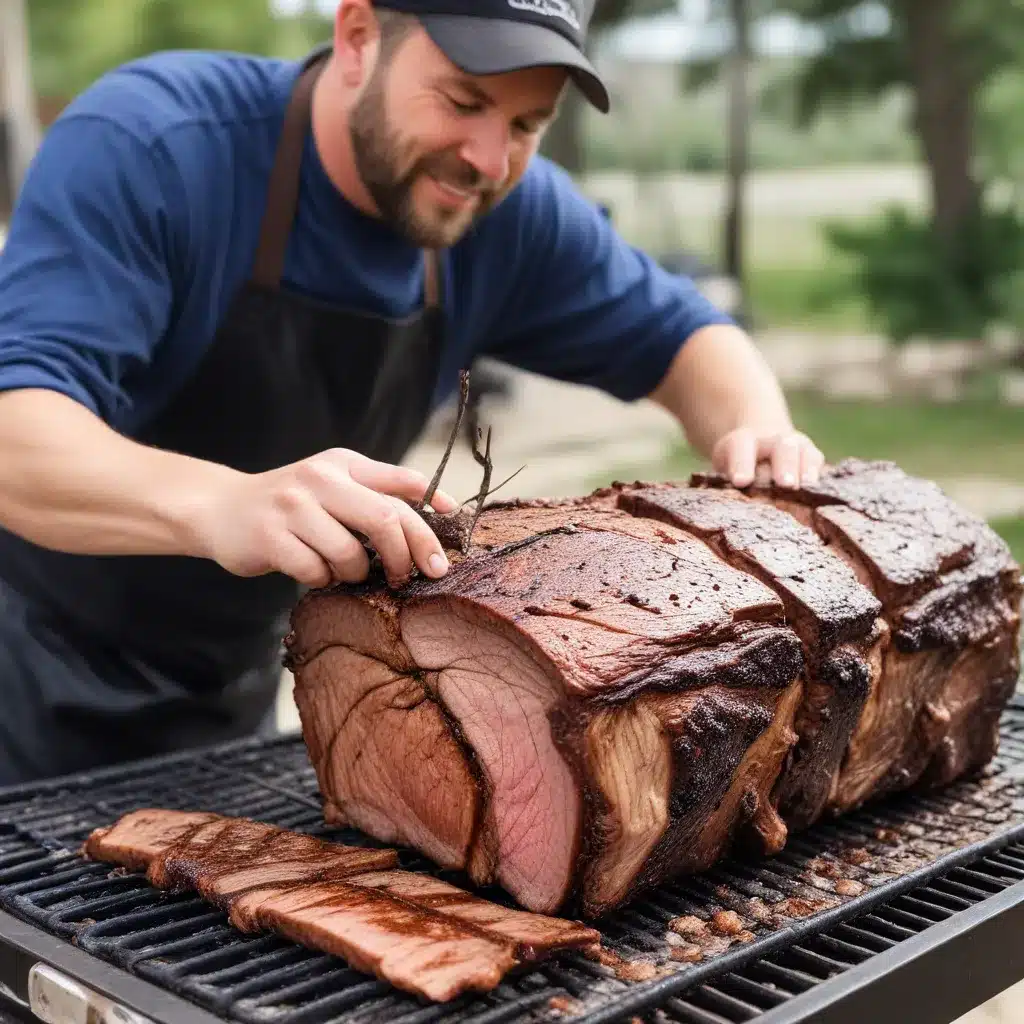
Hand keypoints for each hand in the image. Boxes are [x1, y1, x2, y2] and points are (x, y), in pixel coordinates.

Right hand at [189, 449, 457, 587]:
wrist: (219, 508)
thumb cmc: (291, 504)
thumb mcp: (334, 483)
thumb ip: (379, 491)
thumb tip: (442, 505)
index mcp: (343, 464)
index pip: (402, 481)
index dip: (433, 505)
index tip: (451, 526)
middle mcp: (320, 479)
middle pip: (386, 518)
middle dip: (407, 553)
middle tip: (410, 575)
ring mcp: (293, 507)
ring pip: (351, 553)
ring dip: (357, 573)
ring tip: (346, 571)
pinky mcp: (270, 537)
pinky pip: (316, 571)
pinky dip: (323, 579)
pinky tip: (314, 572)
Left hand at [711, 426, 824, 488]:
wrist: (759, 444)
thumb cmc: (736, 465)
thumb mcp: (724, 468)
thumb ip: (730, 479)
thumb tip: (736, 502)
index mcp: (742, 441)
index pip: (740, 449)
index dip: (742, 465)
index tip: (741, 482)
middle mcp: (774, 441)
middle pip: (782, 448)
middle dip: (784, 465)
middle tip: (785, 483)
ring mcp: (798, 447)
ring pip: (806, 454)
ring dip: (807, 471)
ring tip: (807, 487)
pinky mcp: (814, 458)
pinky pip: (820, 466)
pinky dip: (820, 480)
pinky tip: (821, 498)